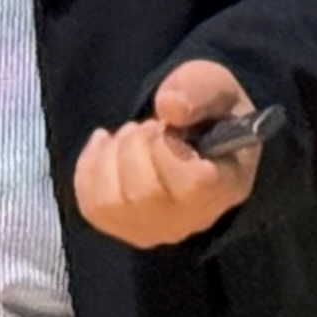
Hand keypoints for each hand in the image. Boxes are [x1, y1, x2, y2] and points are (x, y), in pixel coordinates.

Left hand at [71, 58, 259, 247]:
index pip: (192, 184)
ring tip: (130, 136)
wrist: (195, 138)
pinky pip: (92, 205)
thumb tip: (168, 106)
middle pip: (143, 195)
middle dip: (135, 145)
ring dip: (111, 156)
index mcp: (226, 186)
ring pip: (111, 203)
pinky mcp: (123, 228)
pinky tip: (106, 145)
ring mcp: (156, 230)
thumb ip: (199, 89)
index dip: (168, 148)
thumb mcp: (215, 86)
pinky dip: (89, 166)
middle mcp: (192, 220)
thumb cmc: (209, 114)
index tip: (170, 126)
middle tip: (148, 125)